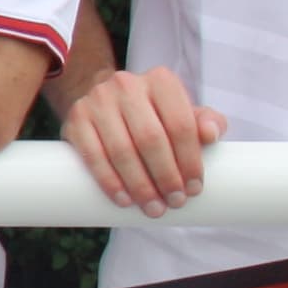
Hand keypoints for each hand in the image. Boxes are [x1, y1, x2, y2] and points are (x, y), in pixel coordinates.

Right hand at [60, 64, 222, 214]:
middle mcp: (127, 85)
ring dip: (140, 185)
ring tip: (153, 207)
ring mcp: (98, 101)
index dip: (190, 160)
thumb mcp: (182, 111)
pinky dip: (109, 182)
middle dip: (165, 177)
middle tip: (174, 202)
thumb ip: (205, 121)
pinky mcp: (76, 119)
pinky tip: (123, 199)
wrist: (105, 99)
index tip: (194, 188)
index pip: (180, 124)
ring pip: (122, 150)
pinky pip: (93, 156)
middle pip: (151, 139)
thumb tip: (211, 135)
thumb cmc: (153, 113)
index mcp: (161, 80)